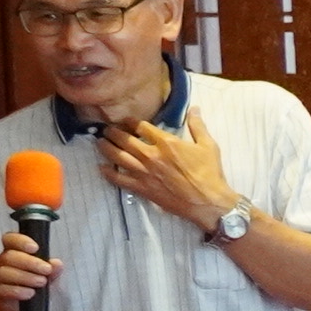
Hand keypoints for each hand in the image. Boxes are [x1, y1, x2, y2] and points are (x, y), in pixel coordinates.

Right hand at [0, 230, 58, 310]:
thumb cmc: (32, 287)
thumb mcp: (45, 277)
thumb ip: (51, 270)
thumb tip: (57, 263)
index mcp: (13, 253)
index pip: (10, 239)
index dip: (20, 241)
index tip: (35, 248)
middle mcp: (1, 263)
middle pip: (9, 256)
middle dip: (30, 262)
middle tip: (46, 270)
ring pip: (5, 272)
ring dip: (26, 277)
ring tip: (41, 283)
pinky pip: (3, 290)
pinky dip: (18, 291)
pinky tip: (30, 294)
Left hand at [98, 108, 240, 232]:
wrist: (208, 201)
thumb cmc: (210, 173)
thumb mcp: (208, 146)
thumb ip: (198, 126)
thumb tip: (195, 109)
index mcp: (167, 143)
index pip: (142, 127)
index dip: (130, 121)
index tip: (125, 120)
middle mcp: (151, 155)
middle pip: (124, 140)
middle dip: (113, 132)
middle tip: (107, 129)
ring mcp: (144, 172)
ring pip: (117, 157)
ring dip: (106, 148)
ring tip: (100, 143)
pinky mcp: (143, 188)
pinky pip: (120, 179)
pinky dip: (109, 173)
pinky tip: (102, 168)